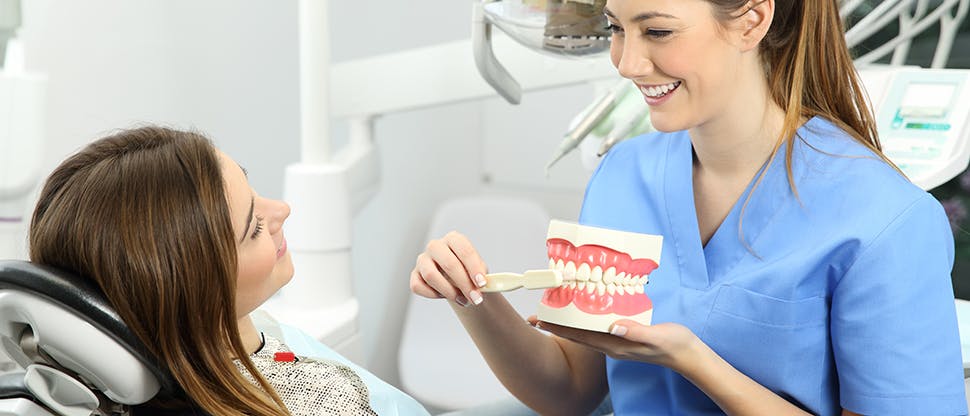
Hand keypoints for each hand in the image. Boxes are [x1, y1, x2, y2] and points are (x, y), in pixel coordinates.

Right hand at [410, 231, 488, 307]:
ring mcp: (422, 259)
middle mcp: (436, 246)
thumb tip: (490, 284)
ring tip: (463, 300)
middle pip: (448, 263)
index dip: (474, 268)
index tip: (482, 284)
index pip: (464, 250)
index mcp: (454, 239)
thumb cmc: (469, 273)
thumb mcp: (480, 272)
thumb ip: (485, 277)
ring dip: (449, 292)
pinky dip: (433, 295)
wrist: (458, 282)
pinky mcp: (414, 274)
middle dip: (464, 284)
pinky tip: (445, 296)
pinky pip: (418, 286)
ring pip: (431, 275)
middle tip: (476, 299)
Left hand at [528, 316, 701, 370]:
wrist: (687, 354)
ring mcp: (616, 342)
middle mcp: (611, 345)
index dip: (559, 328)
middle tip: (534, 317)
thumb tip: (613, 326)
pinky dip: (583, 322)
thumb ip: (635, 331)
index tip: (540, 321)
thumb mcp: (656, 336)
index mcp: (616, 344)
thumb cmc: (673, 344)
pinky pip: (597, 329)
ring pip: (585, 333)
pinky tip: (580, 314)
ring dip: (566, 324)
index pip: (580, 336)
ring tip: (550, 314)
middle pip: (577, 336)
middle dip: (555, 327)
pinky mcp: (623, 337)